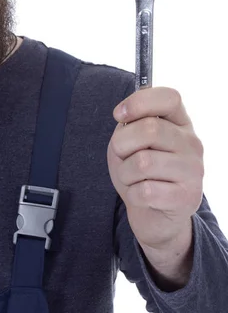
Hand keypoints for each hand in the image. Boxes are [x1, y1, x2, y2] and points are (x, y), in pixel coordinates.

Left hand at [107, 87, 203, 250]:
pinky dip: (132, 194)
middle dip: (122, 143)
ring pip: (142, 162)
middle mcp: (192, 143)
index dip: (139, 102)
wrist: (154, 215)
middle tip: (121, 156)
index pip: (169, 97)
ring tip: (132, 178)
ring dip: (125, 173)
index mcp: (180, 123)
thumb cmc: (139, 172)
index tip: (119, 115)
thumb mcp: (130, 142)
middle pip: (150, 128)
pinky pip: (144, 191)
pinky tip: (142, 196)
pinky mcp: (187, 197)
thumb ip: (130, 125)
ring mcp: (193, 170)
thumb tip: (127, 117)